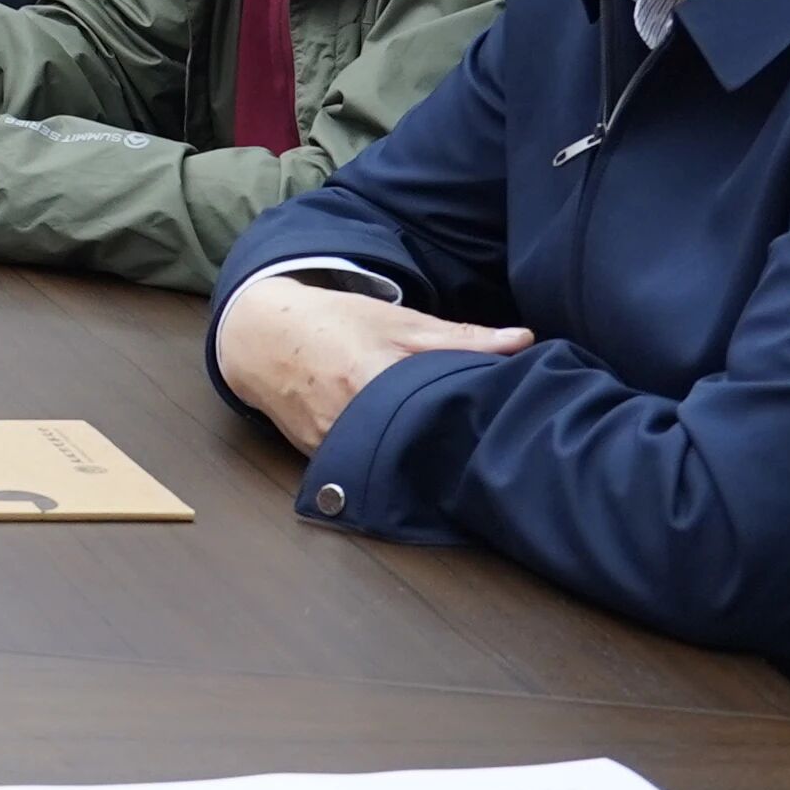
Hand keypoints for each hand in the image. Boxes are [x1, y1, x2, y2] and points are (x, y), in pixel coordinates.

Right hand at [213, 272, 534, 456]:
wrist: (264, 339)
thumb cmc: (336, 323)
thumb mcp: (400, 321)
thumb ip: (462, 337)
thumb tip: (525, 341)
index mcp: (375, 381)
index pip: (441, 411)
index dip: (474, 420)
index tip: (501, 423)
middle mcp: (351, 421)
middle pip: (422, 446)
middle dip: (452, 444)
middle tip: (482, 438)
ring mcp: (333, 447)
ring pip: (394, 463)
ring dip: (421, 456)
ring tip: (447, 446)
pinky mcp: (322, 461)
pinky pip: (366, 468)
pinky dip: (389, 461)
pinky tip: (406, 451)